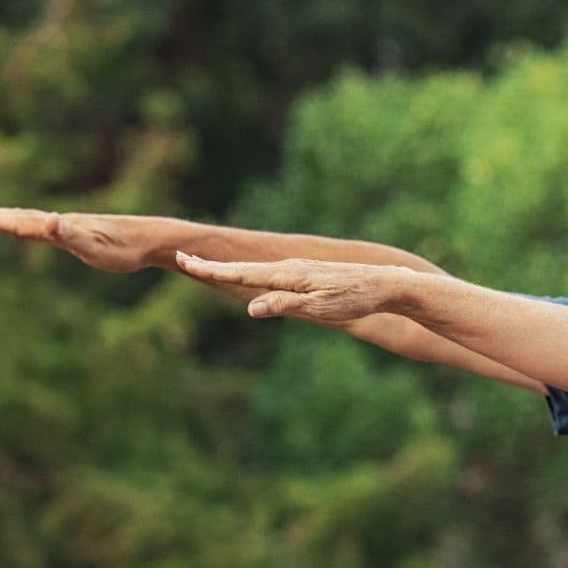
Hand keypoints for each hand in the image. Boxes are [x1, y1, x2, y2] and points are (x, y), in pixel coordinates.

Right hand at [0, 205, 161, 273]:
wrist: (150, 239)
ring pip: (35, 219)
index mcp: (59, 227)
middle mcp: (62, 222)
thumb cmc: (123, 248)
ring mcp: (72, 225)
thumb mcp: (95, 247)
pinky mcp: (83, 231)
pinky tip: (39, 225)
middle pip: (22, 217)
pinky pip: (50, 226)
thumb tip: (48, 219)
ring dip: (11, 216)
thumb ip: (70, 235)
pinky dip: (34, 223)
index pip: (21, 223)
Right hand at [172, 254, 412, 323]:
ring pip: (256, 270)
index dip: (211, 269)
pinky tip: (249, 278)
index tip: (184, 260)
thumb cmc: (354, 299)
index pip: (240, 273)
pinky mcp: (308, 275)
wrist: (384, 284)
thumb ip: (284, 306)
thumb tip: (251, 309)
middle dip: (212, 265)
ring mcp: (299, 270)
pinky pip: (272, 274)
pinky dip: (251, 273)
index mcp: (287, 275)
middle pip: (243, 268)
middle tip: (182, 258)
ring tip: (205, 267)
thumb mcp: (319, 309)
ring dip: (229, 269)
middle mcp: (289, 268)